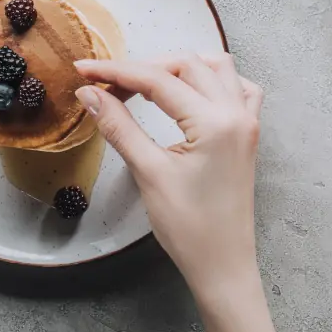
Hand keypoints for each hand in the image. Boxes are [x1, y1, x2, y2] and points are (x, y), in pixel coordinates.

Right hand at [75, 54, 293, 331]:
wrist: (223, 266)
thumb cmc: (189, 228)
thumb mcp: (149, 173)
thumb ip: (120, 127)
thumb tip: (90, 94)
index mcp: (215, 122)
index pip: (159, 80)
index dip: (116, 71)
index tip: (83, 69)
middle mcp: (237, 114)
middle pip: (187, 66)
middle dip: (144, 68)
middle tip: (106, 83)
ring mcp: (247, 123)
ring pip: (216, 69)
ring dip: (179, 68)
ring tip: (143, 84)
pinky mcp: (247, 135)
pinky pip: (238, 89)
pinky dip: (212, 81)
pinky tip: (189, 93)